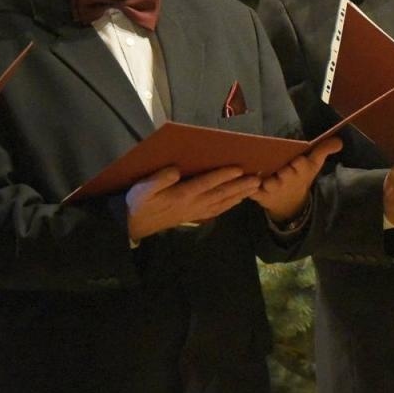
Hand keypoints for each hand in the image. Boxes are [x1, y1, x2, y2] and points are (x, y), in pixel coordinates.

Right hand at [126, 165, 260, 240]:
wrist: (136, 224)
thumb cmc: (140, 201)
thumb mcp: (142, 189)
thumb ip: (158, 180)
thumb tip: (174, 170)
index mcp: (180, 195)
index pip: (206, 183)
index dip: (222, 176)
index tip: (238, 168)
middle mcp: (193, 204)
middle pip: (220, 193)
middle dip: (240, 185)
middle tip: (258, 178)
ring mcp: (196, 211)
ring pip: (223, 202)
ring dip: (240, 194)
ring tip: (256, 186)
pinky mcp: (196, 216)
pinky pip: (218, 210)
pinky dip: (231, 204)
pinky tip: (241, 199)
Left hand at [254, 137, 342, 221]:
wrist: (289, 201)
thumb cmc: (300, 176)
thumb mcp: (313, 164)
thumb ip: (323, 150)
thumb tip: (339, 141)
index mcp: (301, 171)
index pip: (301, 164)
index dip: (298, 162)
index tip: (297, 161)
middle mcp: (288, 180)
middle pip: (285, 173)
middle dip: (282, 171)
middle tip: (278, 168)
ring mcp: (274, 189)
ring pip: (268, 183)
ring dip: (264, 180)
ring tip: (259, 173)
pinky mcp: (259, 195)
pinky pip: (253, 192)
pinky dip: (250, 188)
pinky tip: (248, 181)